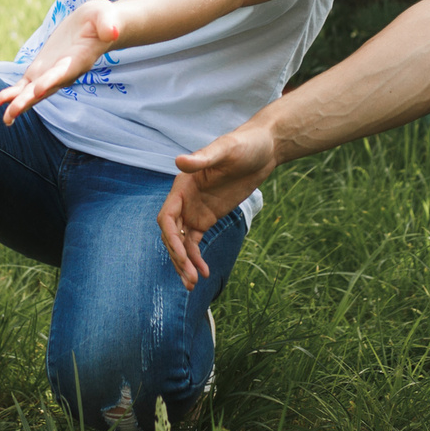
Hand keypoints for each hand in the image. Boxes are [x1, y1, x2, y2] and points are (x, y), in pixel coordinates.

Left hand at [0, 0, 122, 125]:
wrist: (96, 26)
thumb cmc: (102, 19)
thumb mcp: (105, 16)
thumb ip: (108, 24)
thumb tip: (112, 31)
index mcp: (79, 59)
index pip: (64, 72)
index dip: (51, 80)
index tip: (37, 90)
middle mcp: (64, 72)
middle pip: (46, 88)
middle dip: (29, 100)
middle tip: (13, 112)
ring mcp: (51, 73)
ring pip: (34, 92)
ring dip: (19, 103)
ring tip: (6, 117)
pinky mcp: (41, 70)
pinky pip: (26, 85)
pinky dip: (14, 93)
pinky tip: (0, 101)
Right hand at [156, 122, 278, 289]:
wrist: (263, 149)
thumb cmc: (243, 145)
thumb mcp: (225, 150)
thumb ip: (202, 159)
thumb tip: (179, 161)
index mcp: (182, 186)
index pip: (167, 217)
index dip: (171, 238)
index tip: (183, 256)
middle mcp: (184, 200)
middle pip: (171, 235)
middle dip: (178, 257)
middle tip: (190, 279)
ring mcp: (194, 210)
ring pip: (182, 243)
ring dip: (184, 263)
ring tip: (192, 285)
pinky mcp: (207, 218)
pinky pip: (194, 243)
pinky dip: (196, 258)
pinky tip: (204, 273)